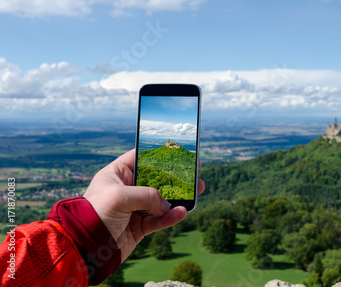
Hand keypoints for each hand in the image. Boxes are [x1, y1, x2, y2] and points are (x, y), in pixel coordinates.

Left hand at [84, 149, 204, 261]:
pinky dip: (171, 217)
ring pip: (162, 200)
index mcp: (117, 174)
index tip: (179, 152)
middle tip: (194, 172)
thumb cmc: (96, 214)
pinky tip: (181, 213)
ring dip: (179, 197)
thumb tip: (166, 204)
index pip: (141, 158)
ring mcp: (134, 208)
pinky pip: (159, 219)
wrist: (85, 247)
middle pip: (157, 179)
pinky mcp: (139, 226)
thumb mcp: (121, 197)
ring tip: (197, 193)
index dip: (159, 155)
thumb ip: (148, 195)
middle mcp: (126, 189)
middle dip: (176, 177)